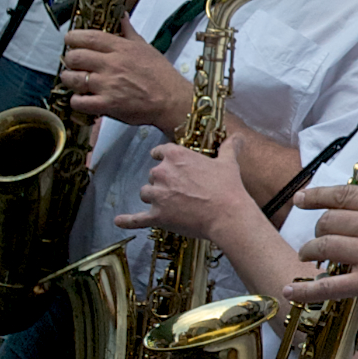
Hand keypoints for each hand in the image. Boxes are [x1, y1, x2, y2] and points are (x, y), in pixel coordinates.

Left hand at [60, 20, 193, 132]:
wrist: (172, 101)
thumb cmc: (161, 76)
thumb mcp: (145, 47)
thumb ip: (128, 31)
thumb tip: (121, 16)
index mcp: (120, 48)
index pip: (87, 36)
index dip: (72, 38)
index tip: (71, 41)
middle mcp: (111, 64)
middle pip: (74, 57)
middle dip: (70, 60)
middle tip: (74, 63)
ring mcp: (108, 85)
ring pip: (72, 78)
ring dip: (69, 79)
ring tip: (75, 81)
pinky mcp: (107, 105)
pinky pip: (79, 101)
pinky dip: (76, 100)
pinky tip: (83, 99)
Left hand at [115, 136, 253, 242]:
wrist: (228, 215)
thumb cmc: (228, 188)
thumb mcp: (228, 163)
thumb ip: (229, 148)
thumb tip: (238, 137)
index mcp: (176, 155)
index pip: (160, 152)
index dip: (163, 158)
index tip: (166, 162)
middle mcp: (162, 172)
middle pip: (153, 175)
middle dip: (163, 182)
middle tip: (181, 191)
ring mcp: (158, 195)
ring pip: (146, 193)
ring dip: (155, 198)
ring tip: (171, 206)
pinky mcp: (158, 216)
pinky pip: (137, 218)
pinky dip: (127, 221)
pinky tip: (119, 221)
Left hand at [286, 183, 357, 320]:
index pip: (344, 194)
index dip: (317, 195)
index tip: (302, 198)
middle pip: (329, 221)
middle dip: (317, 231)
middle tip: (317, 240)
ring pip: (324, 248)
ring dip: (310, 254)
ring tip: (308, 259)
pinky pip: (328, 286)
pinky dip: (306, 291)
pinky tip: (291, 292)